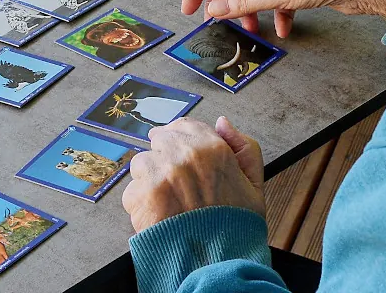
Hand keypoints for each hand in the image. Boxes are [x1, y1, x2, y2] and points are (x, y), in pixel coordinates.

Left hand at [124, 117, 265, 233]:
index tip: (180, 154)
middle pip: (160, 141)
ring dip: (150, 180)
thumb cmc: (235, 226)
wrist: (217, 262)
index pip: (183, 126)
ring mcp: (160, 173)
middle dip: (165, 158)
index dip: (181, 140)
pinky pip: (131, 190)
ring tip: (168, 202)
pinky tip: (159, 217)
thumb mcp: (254, 184)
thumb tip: (223, 123)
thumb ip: (245, 148)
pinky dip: (140, 204)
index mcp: (212, 148)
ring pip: (142, 163)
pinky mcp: (141, 195)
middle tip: (175, 183)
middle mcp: (184, 154)